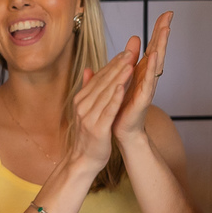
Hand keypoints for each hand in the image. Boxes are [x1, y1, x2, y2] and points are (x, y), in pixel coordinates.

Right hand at [70, 48, 134, 170]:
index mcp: (81, 100)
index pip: (98, 78)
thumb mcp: (87, 110)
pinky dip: (115, 98)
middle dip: (117, 66)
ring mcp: (89, 117)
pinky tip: (123, 88)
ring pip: (106, 94)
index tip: (124, 52)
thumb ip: (89, 90)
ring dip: (118, 78)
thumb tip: (89, 69)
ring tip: (130, 65)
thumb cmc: (88, 136)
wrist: (82, 160)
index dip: (112, 64)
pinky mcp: (98, 129)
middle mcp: (83, 106)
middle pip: (102, 83)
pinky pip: (108, 111)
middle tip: (130, 52)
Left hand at [114, 12, 171, 145]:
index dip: (158, 30)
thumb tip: (129, 46)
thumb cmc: (122, 106)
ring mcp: (147, 88)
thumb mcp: (121, 79)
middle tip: (169, 15)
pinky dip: (151, 70)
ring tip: (165, 31)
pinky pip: (147, 82)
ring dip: (160, 46)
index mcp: (141, 72)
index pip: (151, 47)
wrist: (121, 130)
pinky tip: (153, 58)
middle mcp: (147, 77)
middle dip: (162, 33)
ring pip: (156, 63)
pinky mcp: (142, 100)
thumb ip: (124, 63)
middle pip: (157, 50)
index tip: (166, 13)